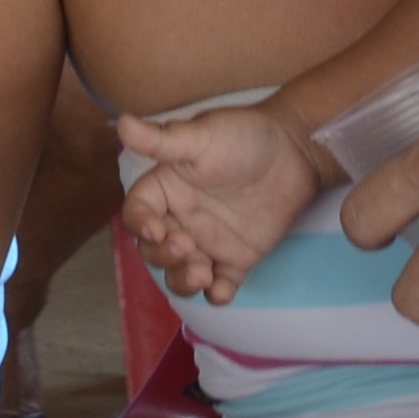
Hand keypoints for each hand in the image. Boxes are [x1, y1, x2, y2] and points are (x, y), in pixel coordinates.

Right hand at [111, 107, 323, 304]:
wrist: (297, 150)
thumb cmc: (244, 136)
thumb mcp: (201, 135)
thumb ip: (162, 139)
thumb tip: (122, 122)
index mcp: (166, 189)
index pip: (138, 213)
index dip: (140, 225)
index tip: (156, 229)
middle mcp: (181, 219)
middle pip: (154, 250)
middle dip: (164, 256)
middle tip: (188, 248)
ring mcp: (208, 242)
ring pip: (181, 274)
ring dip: (184, 282)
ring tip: (202, 275)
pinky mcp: (236, 259)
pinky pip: (220, 285)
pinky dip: (217, 295)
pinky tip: (222, 291)